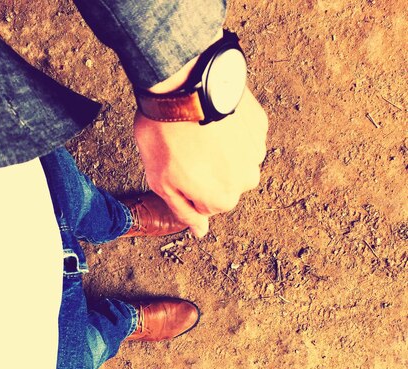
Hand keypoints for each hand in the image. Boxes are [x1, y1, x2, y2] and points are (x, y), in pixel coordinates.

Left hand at [134, 86, 267, 236]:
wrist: (183, 83)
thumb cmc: (166, 135)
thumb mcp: (162, 182)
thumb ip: (183, 212)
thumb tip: (200, 232)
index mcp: (223, 200)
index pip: (205, 205)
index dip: (187, 186)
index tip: (177, 167)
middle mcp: (247, 180)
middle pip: (224, 184)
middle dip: (208, 171)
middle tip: (187, 148)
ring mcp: (256, 151)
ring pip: (236, 160)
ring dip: (221, 151)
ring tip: (199, 131)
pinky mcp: (259, 124)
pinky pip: (244, 136)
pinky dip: (230, 131)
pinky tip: (213, 118)